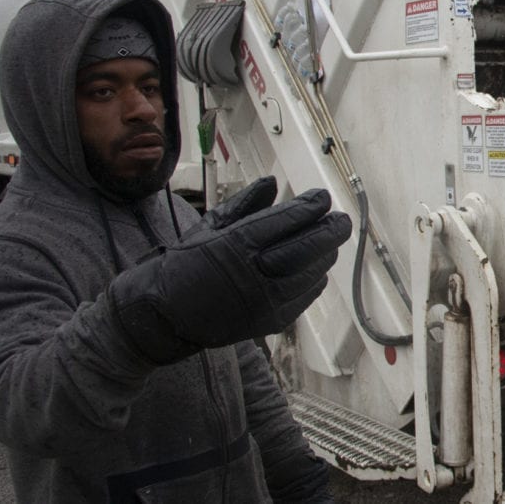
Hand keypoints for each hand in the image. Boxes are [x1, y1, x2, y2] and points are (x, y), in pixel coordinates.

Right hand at [110, 177, 352, 363]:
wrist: (161, 314)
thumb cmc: (185, 264)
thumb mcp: (209, 226)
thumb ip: (245, 204)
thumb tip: (272, 182)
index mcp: (234, 246)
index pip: (284, 223)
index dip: (309, 209)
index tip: (323, 198)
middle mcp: (251, 274)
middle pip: (304, 249)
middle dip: (329, 232)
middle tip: (342, 220)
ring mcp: (261, 302)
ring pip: (308, 274)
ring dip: (324, 255)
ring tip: (330, 241)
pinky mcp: (267, 322)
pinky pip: (302, 298)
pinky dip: (314, 281)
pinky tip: (318, 268)